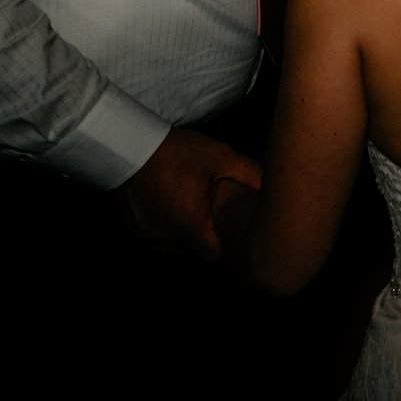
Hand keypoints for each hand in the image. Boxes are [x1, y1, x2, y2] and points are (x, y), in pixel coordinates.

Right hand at [113, 127, 260, 260]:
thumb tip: (272, 185)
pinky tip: (170, 205)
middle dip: (206, 237)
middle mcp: (166, 236)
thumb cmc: (176, 152)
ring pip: (173, 246)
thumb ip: (249, 173)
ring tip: (191, 208)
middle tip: (214, 216)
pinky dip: (165, 227)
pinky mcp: (132, 228)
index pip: (214, 256)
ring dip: (184, 233)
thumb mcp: (220, 157)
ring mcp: (147, 235)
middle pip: (194, 251)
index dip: (226, 249)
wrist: (128, 144)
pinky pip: (154, 237)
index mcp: (191, 224)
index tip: (232, 236)